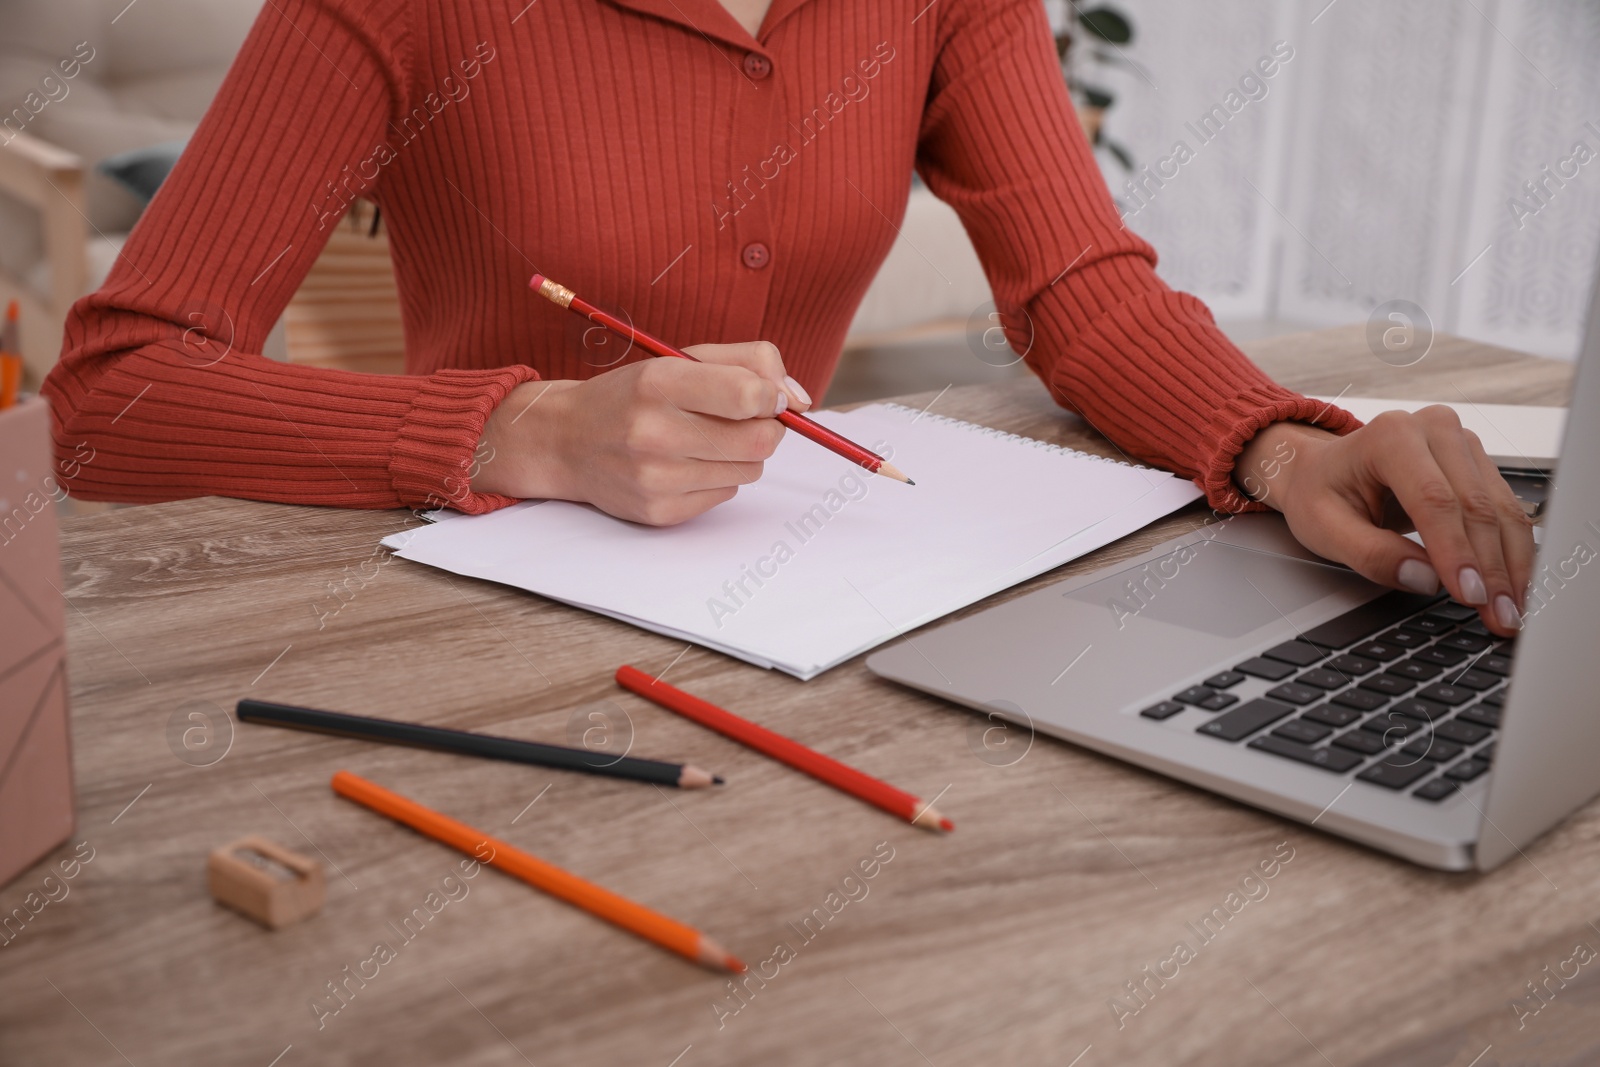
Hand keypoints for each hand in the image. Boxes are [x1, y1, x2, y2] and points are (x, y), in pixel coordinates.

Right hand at [472, 341, 811, 524]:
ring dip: (742, 454)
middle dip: (766, 427)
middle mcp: (653, 432)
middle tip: (743, 419)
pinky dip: (718, 478)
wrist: (566, 440)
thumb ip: (749, 362)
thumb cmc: (634, 394)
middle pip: (760, 441)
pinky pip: (726, 495)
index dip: (773, 397)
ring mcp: (654, 478)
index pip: (748, 396)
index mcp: (658, 382)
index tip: (767, 396)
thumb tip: (799, 399)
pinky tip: (685, 464)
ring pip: (750, 470)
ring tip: (705, 439)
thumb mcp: (681, 358)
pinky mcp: (658, 512)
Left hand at [1235, 408, 1534, 636]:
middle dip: (1490, 568)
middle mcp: (1433, 429)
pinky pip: (1504, 510)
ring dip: (1511, 565)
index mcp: (1390, 436)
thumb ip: (1372, 555)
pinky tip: (1513, 585)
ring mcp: (1460, 443)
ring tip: (1511, 610)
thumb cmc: (1318, 493)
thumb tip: (1425, 580)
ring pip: (1500, 510)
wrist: (1320, 469)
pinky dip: (1510, 552)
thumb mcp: (1324, 528)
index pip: (1433, 500)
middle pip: (1474, 506)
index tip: (1470, 594)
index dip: (1456, 551)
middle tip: (1500, 616)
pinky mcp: (1476, 462)